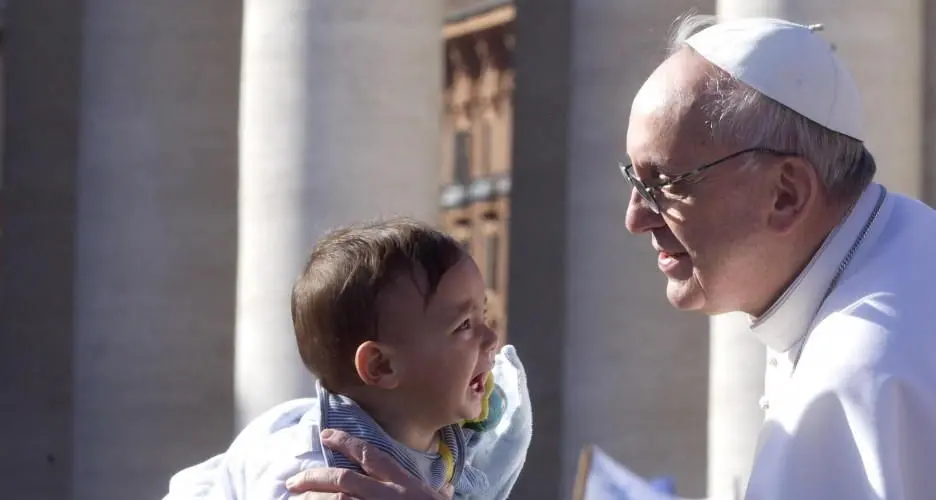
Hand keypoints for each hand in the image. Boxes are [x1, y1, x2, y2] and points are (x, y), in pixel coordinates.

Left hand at [286, 429, 453, 499]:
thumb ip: (440, 493)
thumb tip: (447, 489)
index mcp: (404, 483)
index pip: (371, 455)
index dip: (346, 442)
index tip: (325, 435)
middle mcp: (387, 494)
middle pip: (344, 478)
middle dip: (315, 476)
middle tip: (294, 480)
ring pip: (337, 499)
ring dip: (315, 499)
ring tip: (298, 499)